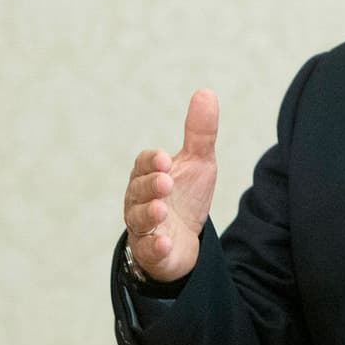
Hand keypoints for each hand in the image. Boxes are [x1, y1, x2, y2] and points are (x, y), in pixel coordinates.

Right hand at [122, 89, 217, 282]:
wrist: (184, 240)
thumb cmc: (186, 197)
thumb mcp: (198, 163)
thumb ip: (200, 132)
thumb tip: (206, 91)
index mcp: (148, 174)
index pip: (144, 163)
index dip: (152, 161)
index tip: (166, 158)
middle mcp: (139, 199)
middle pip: (137, 190)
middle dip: (150, 185)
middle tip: (166, 183)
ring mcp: (142, 227)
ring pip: (138, 219)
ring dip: (149, 213)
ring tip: (162, 210)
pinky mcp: (150, 252)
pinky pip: (147, 249)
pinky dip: (154, 246)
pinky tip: (164, 243)